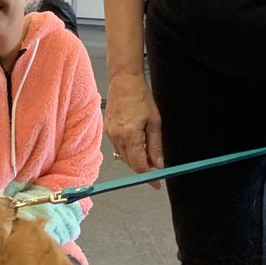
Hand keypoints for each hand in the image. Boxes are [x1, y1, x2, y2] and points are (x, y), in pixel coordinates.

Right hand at [104, 71, 163, 185]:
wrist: (124, 81)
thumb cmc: (141, 97)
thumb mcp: (154, 122)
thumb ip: (155, 145)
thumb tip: (158, 164)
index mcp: (130, 136)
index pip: (139, 165)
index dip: (148, 177)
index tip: (157, 184)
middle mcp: (117, 137)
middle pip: (130, 163)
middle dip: (143, 168)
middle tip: (156, 167)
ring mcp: (110, 134)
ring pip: (123, 157)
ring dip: (136, 159)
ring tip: (148, 152)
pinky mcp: (107, 130)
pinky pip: (118, 147)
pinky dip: (128, 150)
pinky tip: (137, 143)